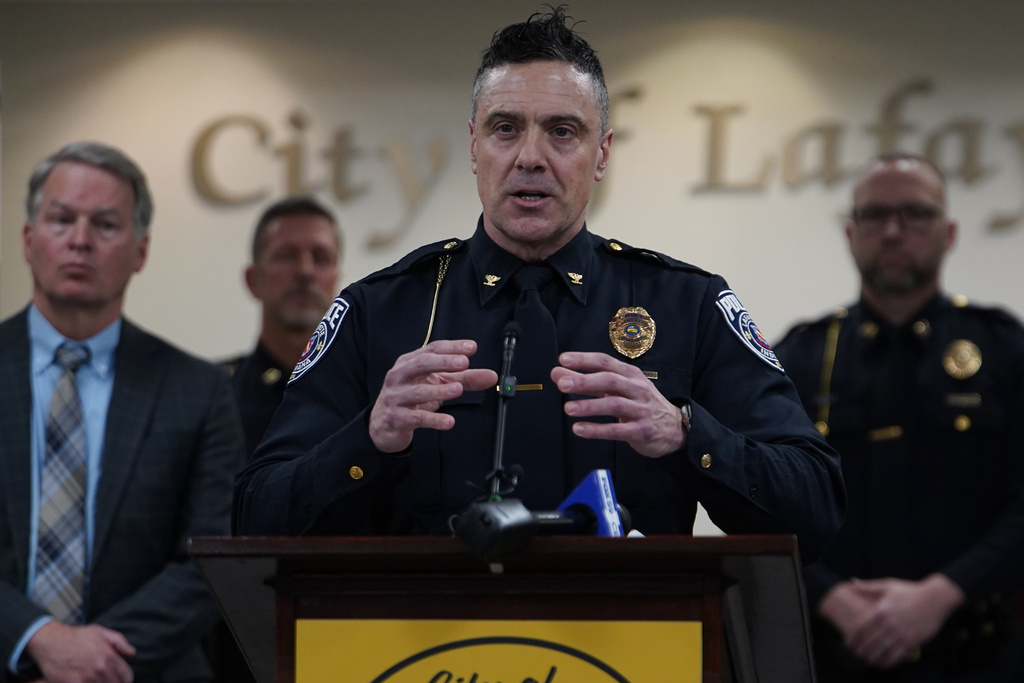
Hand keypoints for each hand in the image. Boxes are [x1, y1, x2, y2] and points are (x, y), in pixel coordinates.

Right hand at [27, 621, 134, 682]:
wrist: (51, 641)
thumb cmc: (76, 636)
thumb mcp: (100, 632)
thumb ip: (119, 642)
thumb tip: (132, 653)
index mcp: (109, 656)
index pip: (126, 676)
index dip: (126, 679)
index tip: (122, 680)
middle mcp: (100, 669)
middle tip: (109, 681)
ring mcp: (86, 678)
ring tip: (98, 681)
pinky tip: (87, 682)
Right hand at [369, 339, 497, 452]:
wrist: (383, 425)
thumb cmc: (411, 399)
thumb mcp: (438, 385)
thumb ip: (464, 379)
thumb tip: (491, 376)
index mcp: (410, 362)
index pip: (432, 349)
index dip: (452, 347)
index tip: (471, 347)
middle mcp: (400, 375)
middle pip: (422, 363)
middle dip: (443, 362)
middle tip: (464, 363)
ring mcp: (396, 396)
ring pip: (418, 391)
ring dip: (440, 390)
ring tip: (458, 389)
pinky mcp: (396, 417)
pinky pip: (416, 418)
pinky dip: (434, 420)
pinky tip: (449, 422)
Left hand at [551, 351, 684, 457]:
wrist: (674, 428)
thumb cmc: (641, 404)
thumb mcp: (620, 388)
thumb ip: (590, 382)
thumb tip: (559, 374)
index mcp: (630, 374)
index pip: (605, 362)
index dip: (584, 359)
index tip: (564, 360)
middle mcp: (636, 389)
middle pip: (609, 380)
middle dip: (585, 381)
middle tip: (562, 384)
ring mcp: (640, 410)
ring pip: (614, 404)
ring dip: (589, 406)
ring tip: (568, 408)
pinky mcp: (641, 431)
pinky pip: (616, 430)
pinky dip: (596, 430)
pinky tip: (580, 429)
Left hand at [828, 574, 964, 668]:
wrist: (935, 598)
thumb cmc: (910, 591)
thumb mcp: (887, 585)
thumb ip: (868, 586)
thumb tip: (852, 582)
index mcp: (880, 610)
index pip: (860, 628)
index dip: (852, 638)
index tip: (847, 643)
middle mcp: (889, 623)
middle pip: (869, 642)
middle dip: (860, 650)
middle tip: (855, 654)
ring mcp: (901, 633)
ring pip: (881, 651)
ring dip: (872, 658)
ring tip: (867, 660)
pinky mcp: (912, 641)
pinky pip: (897, 655)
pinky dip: (888, 662)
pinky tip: (882, 664)